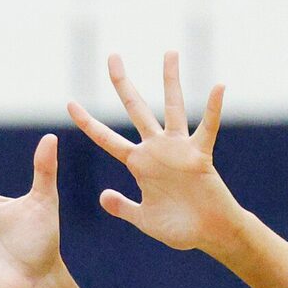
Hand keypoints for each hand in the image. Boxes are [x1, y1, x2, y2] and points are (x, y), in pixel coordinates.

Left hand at [65, 52, 236, 254]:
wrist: (209, 235)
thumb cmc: (179, 227)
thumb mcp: (142, 218)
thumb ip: (123, 206)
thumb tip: (103, 196)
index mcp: (138, 163)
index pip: (106, 138)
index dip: (88, 122)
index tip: (69, 103)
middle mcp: (156, 149)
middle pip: (135, 109)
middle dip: (122, 83)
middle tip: (112, 56)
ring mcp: (178, 149)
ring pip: (172, 108)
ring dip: (170, 81)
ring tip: (169, 53)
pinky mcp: (199, 156)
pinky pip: (208, 128)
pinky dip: (214, 109)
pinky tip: (218, 86)